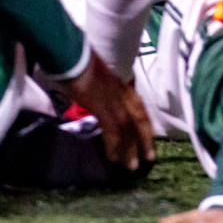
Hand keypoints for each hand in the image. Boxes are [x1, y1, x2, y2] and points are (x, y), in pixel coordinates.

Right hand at [56, 52, 154, 171]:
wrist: (73, 56)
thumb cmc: (80, 62)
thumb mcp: (99, 74)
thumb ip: (105, 86)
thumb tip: (101, 95)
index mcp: (122, 85)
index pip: (140, 107)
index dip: (145, 124)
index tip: (149, 137)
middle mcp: (123, 93)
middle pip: (139, 120)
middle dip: (145, 140)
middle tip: (148, 158)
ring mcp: (115, 101)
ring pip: (128, 129)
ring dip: (130, 149)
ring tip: (131, 165)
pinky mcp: (103, 108)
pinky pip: (113, 132)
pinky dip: (114, 146)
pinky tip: (112, 157)